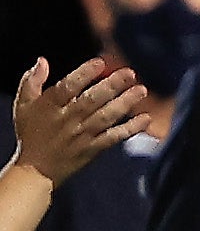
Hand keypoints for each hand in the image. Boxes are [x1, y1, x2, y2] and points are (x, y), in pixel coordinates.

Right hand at [10, 56, 150, 184]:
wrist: (36, 169)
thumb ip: (32, 81)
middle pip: (92, 100)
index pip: (67, 87)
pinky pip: (114, 137)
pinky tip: (145, 119)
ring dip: (125, 103)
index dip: (84, 74)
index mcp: (49, 106)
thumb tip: (42, 61)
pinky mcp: (93, 148)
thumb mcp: (23, 105)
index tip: (100, 62)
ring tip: (141, 90)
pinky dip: (131, 129)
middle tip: (130, 73)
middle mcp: (67, 120)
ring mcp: (82, 135)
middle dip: (112, 85)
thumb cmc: (31, 132)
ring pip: (106, 117)